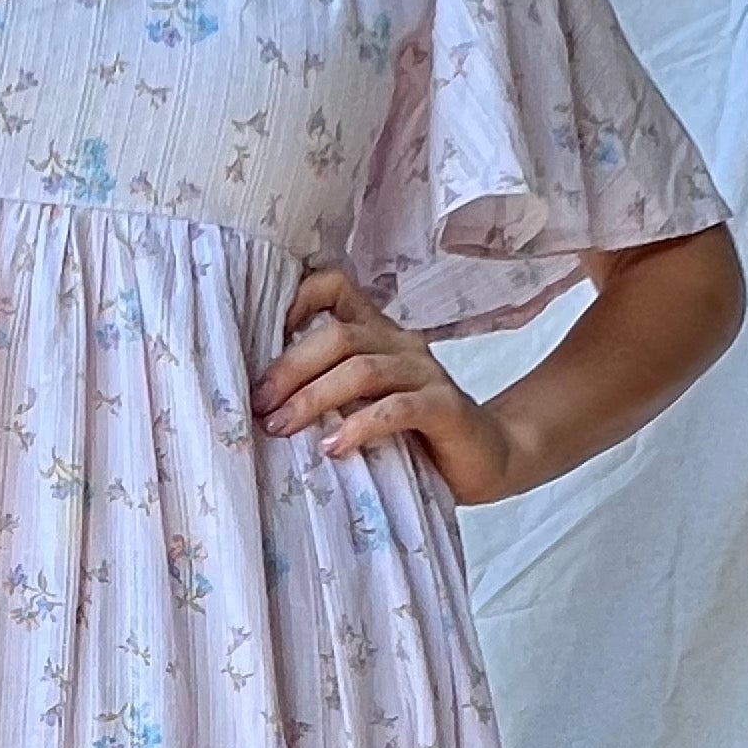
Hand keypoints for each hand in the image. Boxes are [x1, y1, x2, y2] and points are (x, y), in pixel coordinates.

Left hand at [250, 265, 522, 503]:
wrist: (487, 459)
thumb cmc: (416, 436)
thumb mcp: (365, 405)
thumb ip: (330, 391)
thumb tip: (263, 402)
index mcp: (378, 334)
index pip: (336, 288)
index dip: (298, 299)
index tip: (261, 339)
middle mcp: (401, 344)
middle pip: (338, 337)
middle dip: (290, 370)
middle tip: (260, 405)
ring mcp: (426, 373)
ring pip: (362, 370)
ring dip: (314, 398)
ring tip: (282, 427)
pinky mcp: (446, 407)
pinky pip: (397, 408)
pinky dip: (360, 426)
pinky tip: (333, 448)